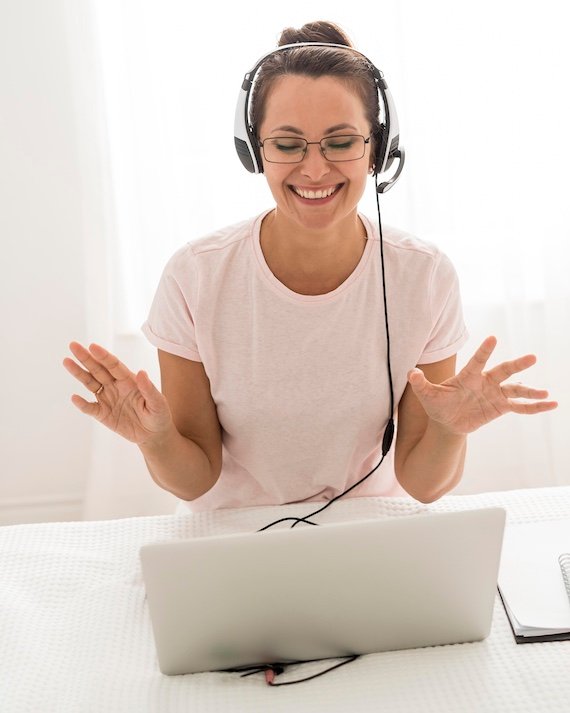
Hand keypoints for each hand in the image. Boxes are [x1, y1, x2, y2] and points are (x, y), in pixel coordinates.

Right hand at [63, 342, 172, 444]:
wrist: (154, 435)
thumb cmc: (159, 415)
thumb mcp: (157, 403)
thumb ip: (149, 389)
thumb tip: (141, 372)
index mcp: (129, 380)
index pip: (114, 365)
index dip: (103, 356)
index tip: (93, 346)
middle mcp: (115, 386)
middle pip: (98, 370)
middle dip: (86, 358)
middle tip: (73, 345)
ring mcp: (108, 399)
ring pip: (90, 384)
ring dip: (79, 373)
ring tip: (66, 361)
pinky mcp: (103, 414)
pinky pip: (90, 408)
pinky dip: (82, 404)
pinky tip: (74, 398)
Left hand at [407, 336, 557, 434]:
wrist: (447, 422)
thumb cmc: (438, 405)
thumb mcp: (427, 396)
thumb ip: (421, 384)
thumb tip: (411, 373)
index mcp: (468, 376)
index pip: (477, 361)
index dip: (485, 351)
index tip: (493, 338)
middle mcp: (485, 382)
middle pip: (503, 371)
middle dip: (516, 365)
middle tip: (532, 357)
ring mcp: (495, 394)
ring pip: (515, 389)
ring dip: (530, 391)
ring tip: (545, 392)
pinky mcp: (501, 407)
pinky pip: (521, 407)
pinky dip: (535, 407)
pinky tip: (551, 405)